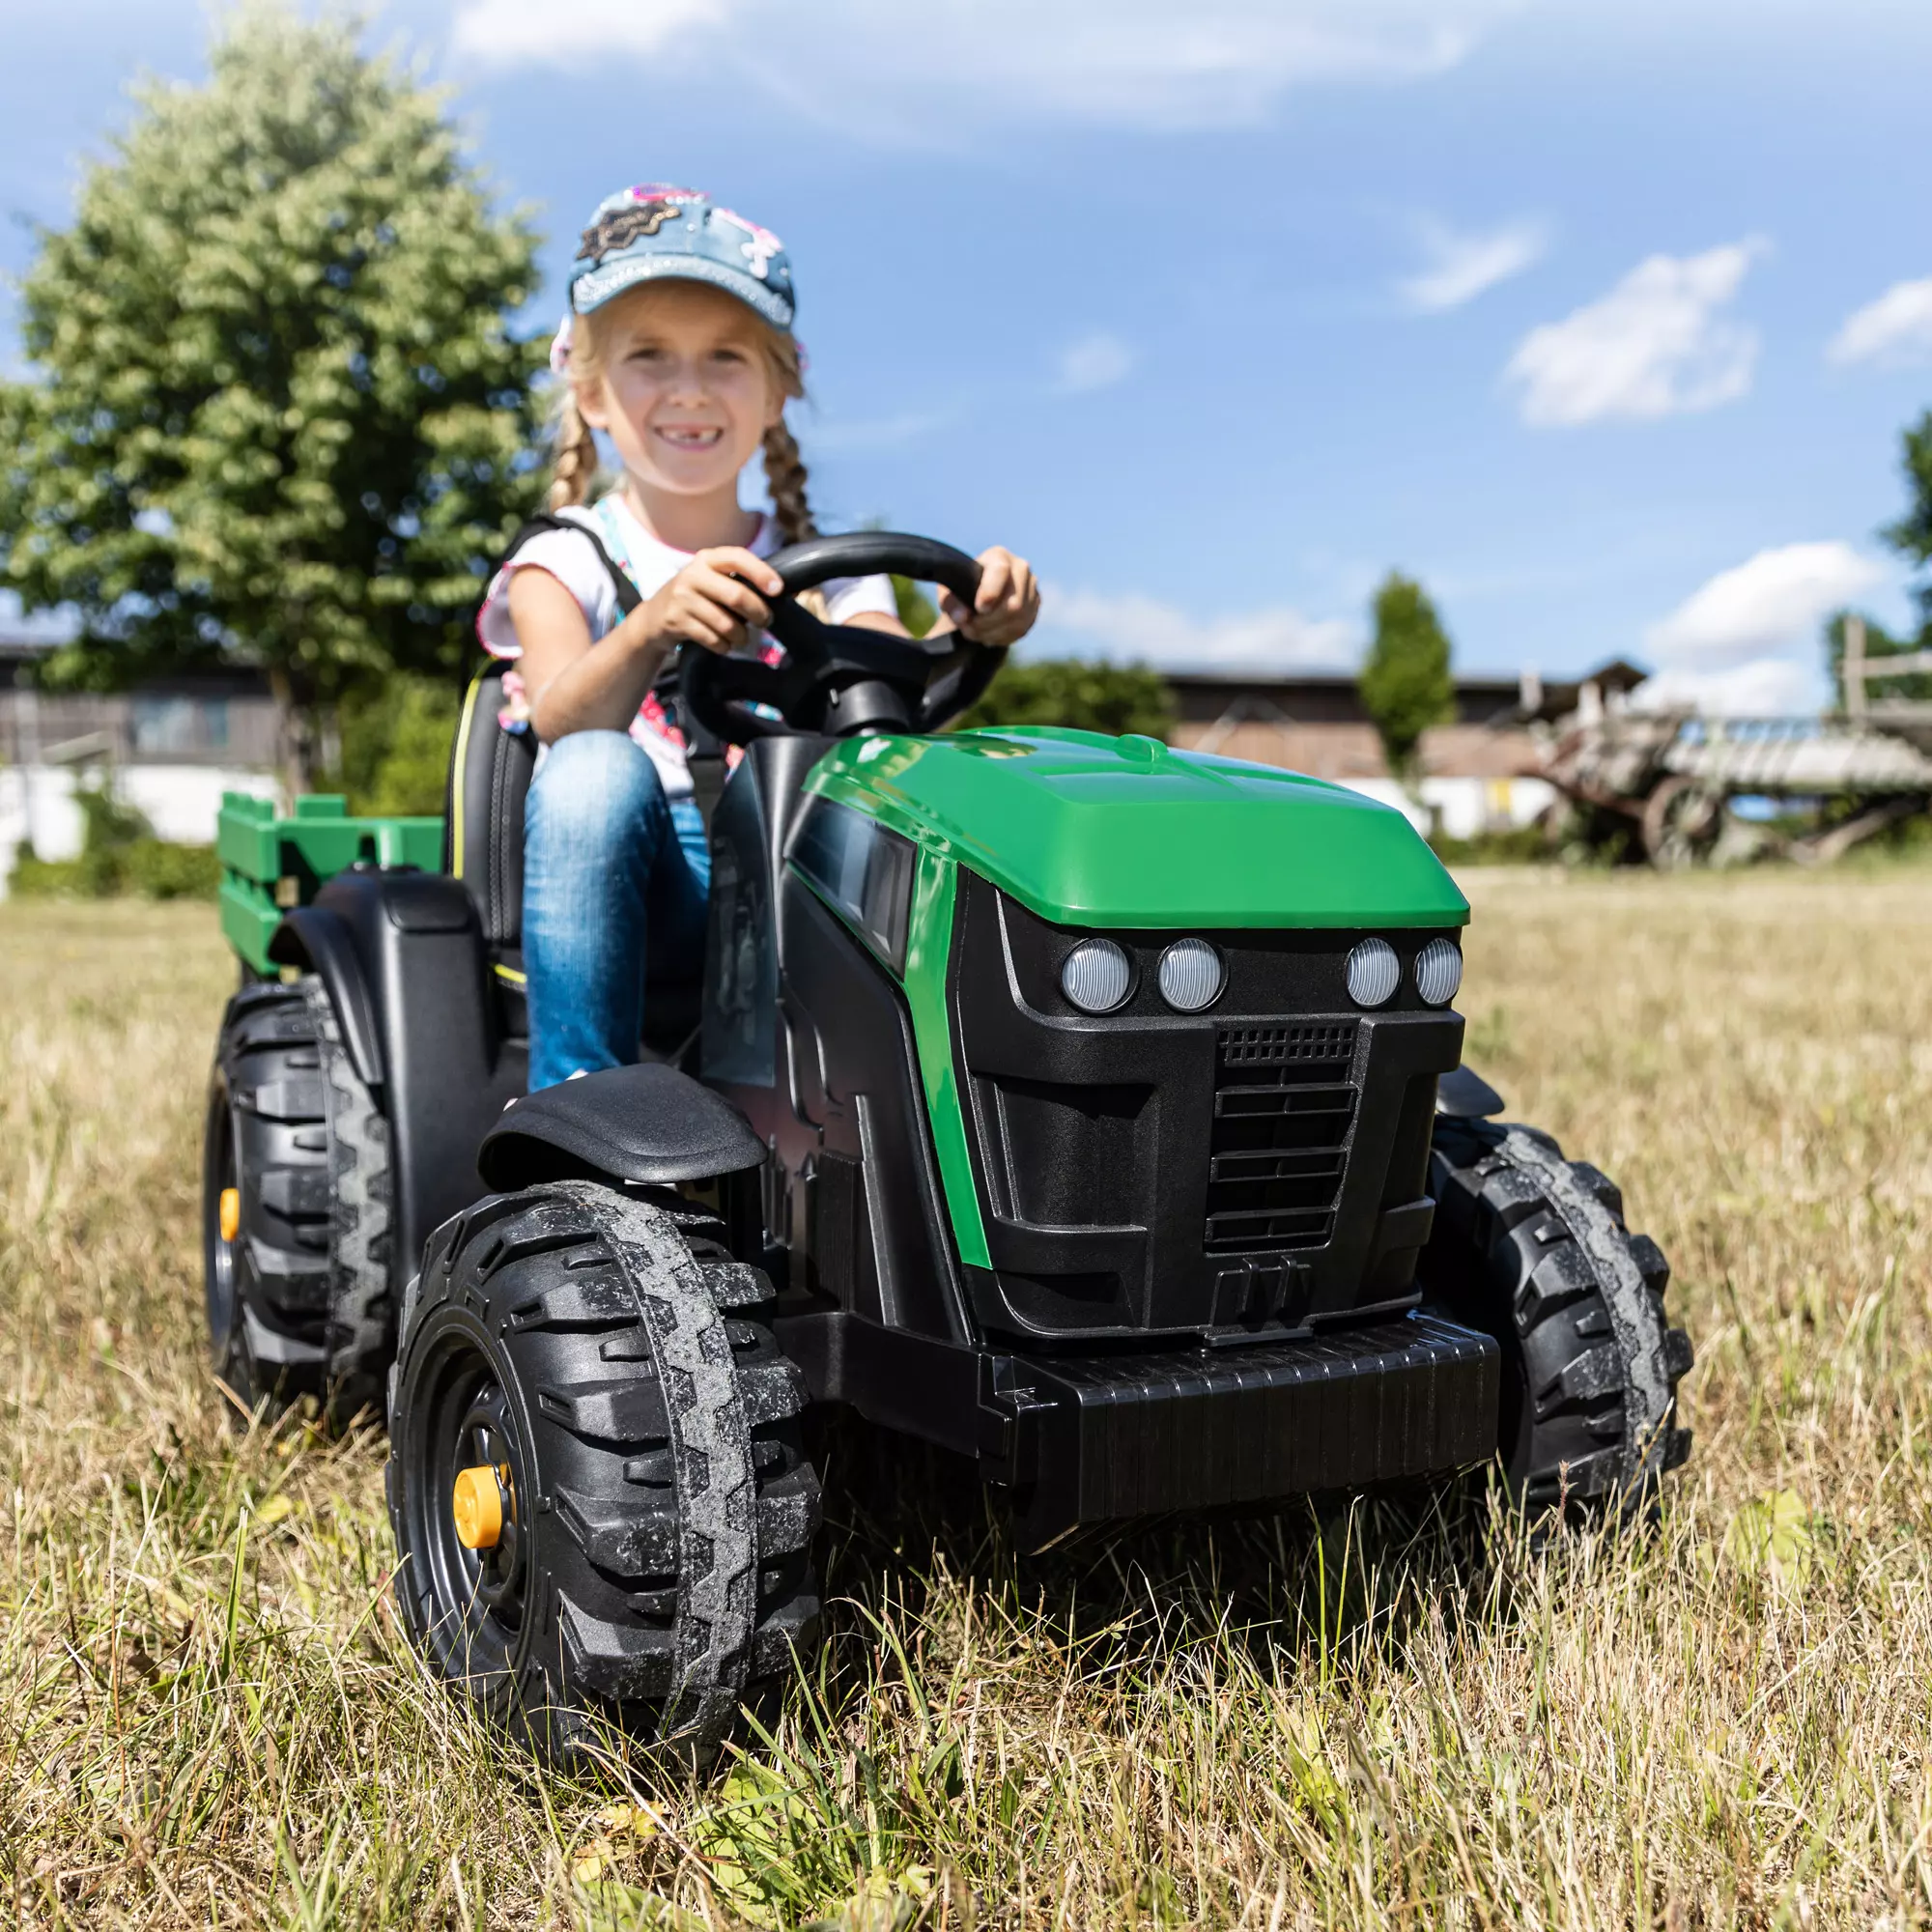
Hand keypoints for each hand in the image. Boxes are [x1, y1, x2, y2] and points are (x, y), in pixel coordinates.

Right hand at [642, 547, 783, 655]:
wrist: (653, 619)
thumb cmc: (695, 598)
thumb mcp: (711, 581)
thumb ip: (739, 582)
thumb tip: (783, 593)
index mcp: (707, 559)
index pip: (738, 558)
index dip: (761, 573)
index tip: (778, 589)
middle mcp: (693, 574)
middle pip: (736, 595)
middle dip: (758, 613)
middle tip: (765, 621)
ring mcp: (682, 597)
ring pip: (726, 623)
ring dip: (741, 636)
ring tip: (742, 638)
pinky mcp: (676, 621)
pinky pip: (712, 639)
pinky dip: (724, 646)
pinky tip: (724, 644)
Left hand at [942, 546, 1039, 647]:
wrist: (975, 599)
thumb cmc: (961, 592)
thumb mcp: (948, 595)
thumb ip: (951, 604)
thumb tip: (963, 616)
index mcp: (998, 557)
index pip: (1000, 571)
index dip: (990, 593)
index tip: (978, 608)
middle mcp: (1020, 568)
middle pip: (1014, 603)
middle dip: (989, 622)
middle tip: (969, 628)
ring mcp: (1031, 588)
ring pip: (1019, 619)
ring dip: (994, 632)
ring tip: (977, 632)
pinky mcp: (1035, 606)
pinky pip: (1023, 628)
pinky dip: (1003, 636)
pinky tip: (989, 634)